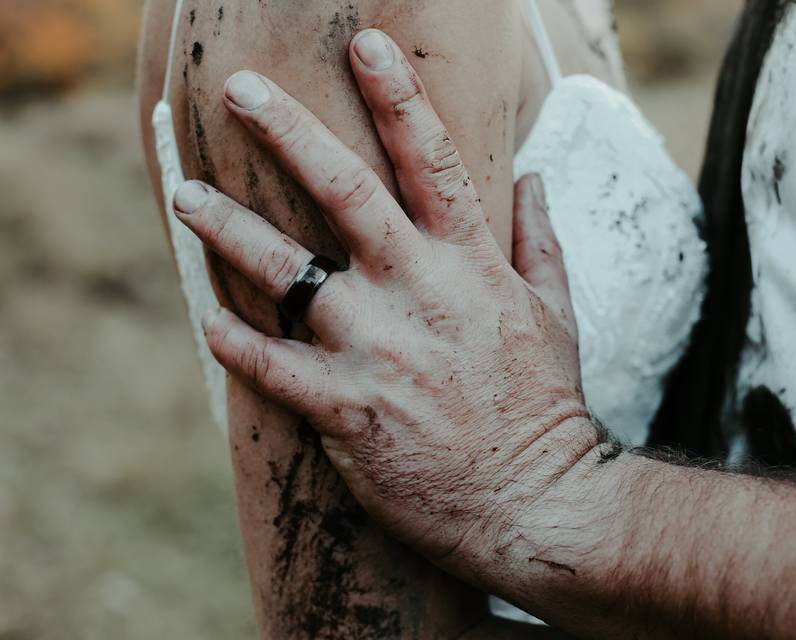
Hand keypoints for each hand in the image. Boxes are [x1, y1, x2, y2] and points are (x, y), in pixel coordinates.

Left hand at [172, 30, 600, 585]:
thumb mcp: (558, 313)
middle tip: (242, 91)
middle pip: (345, 192)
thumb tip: (535, 178)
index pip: (431, 161)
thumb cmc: (544, 405)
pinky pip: (273, 367)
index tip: (367, 46)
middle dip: (290, 131)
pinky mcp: (346, 410)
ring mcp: (378, 350)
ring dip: (229, 229)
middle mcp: (418, 293)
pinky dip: (237, 342)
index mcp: (471, 264)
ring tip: (186, 198)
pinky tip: (209, 322)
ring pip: (287, 272)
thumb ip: (541, 240)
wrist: (533, 501)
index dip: (398, 97)